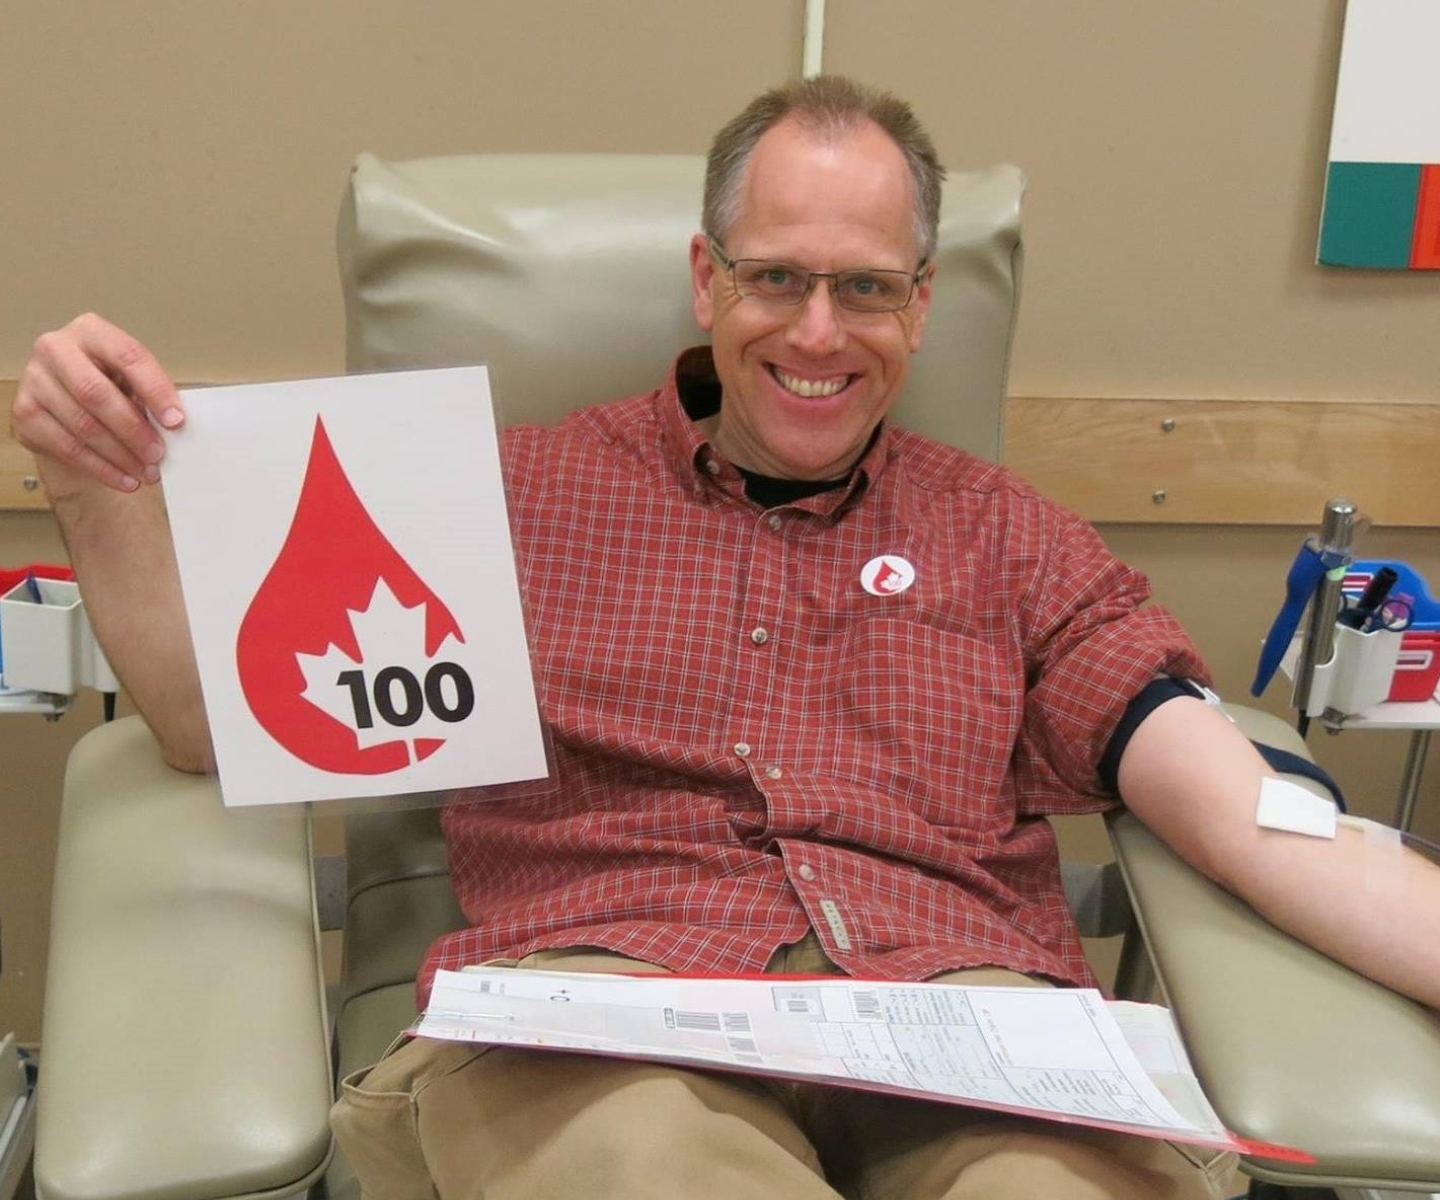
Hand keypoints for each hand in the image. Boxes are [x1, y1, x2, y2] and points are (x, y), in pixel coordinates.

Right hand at [12, 313, 184, 492]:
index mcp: (91, 331)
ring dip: (121, 455)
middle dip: (133, 429)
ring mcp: (35, 380)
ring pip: (82, 425)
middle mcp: (56, 349)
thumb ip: (148, 395)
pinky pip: (67, 447)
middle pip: (96, 393)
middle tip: (158, 454)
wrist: (65, 402)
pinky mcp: (25, 412)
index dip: (155, 389)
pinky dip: (101, 468)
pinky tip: (124, 478)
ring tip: (146, 472)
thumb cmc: (107, 384)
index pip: (128, 356)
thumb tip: (173, 425)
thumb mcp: (129, 380)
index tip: (176, 420)